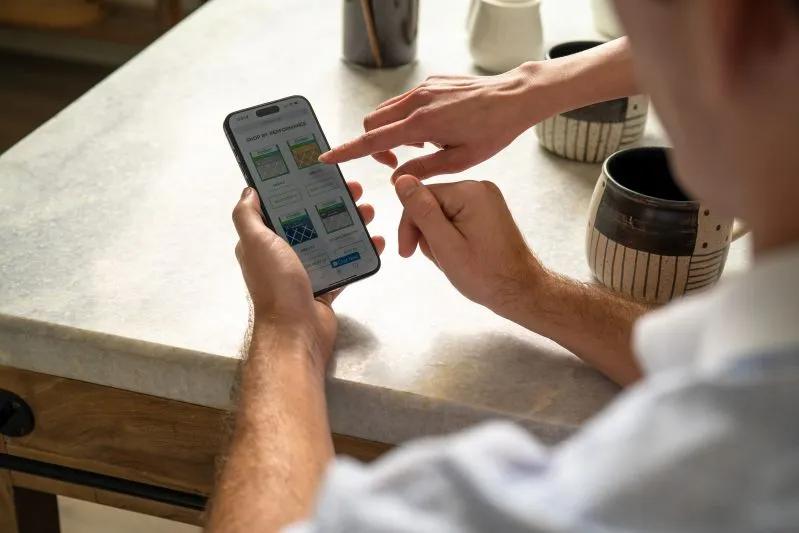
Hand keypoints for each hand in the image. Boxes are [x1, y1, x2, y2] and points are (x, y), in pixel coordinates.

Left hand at [232, 182, 384, 363]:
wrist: (297, 331)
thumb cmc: (276, 285)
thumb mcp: (255, 243)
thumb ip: (247, 216)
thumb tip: (248, 189)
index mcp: (263, 242)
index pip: (280, 207)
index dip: (298, 188)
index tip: (317, 172)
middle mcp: (283, 255)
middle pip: (311, 219)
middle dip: (332, 202)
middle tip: (355, 189)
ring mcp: (306, 271)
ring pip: (331, 239)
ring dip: (351, 223)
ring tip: (369, 210)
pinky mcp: (326, 286)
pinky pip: (346, 263)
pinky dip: (361, 251)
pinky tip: (376, 239)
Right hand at [319, 62, 556, 180]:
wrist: (516, 97)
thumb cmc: (493, 131)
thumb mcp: (459, 161)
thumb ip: (422, 170)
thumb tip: (397, 179)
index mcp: (421, 124)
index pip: (372, 140)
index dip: (347, 151)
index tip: (327, 158)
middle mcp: (417, 101)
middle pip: (372, 122)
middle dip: (374, 144)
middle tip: (396, 162)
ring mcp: (424, 88)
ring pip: (388, 111)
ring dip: (392, 131)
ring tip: (421, 146)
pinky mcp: (432, 82)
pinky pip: (406, 101)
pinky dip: (407, 119)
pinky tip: (433, 131)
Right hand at [393, 174, 548, 318]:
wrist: (520, 291)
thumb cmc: (485, 274)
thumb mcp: (444, 244)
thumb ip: (421, 211)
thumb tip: (401, 180)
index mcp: (470, 192)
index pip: (421, 196)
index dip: (410, 225)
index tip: (407, 252)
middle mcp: (480, 189)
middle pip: (432, 204)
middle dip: (427, 233)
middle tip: (438, 259)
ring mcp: (487, 200)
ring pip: (442, 214)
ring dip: (439, 239)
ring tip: (452, 260)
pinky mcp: (489, 212)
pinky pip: (457, 219)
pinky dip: (451, 238)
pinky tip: (460, 256)